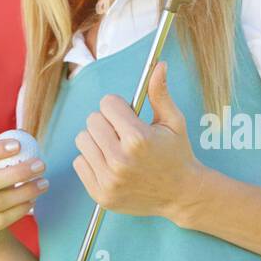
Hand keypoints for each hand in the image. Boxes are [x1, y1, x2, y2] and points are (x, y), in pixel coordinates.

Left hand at [73, 61, 204, 221]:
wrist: (181, 195)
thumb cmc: (177, 155)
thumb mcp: (174, 122)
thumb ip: (160, 93)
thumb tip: (159, 65)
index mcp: (138, 139)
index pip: (107, 103)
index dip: (119, 107)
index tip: (129, 117)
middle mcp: (121, 160)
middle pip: (92, 120)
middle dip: (107, 122)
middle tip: (124, 134)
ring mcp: (109, 180)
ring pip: (82, 140)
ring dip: (97, 140)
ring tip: (116, 148)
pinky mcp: (101, 194)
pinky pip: (79, 162)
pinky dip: (92, 160)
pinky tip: (111, 165)